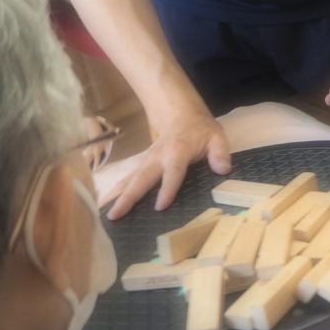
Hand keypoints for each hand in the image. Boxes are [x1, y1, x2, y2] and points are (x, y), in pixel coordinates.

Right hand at [102, 108, 230, 218]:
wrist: (181, 114)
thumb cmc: (201, 129)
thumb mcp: (216, 136)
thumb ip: (220, 153)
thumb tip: (223, 169)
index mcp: (178, 150)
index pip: (173, 172)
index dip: (167, 188)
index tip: (160, 206)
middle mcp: (158, 156)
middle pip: (142, 178)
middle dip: (129, 196)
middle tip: (116, 215)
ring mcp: (148, 160)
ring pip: (131, 179)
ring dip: (118, 196)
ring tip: (106, 215)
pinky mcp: (142, 164)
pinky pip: (128, 179)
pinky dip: (117, 191)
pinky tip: (106, 205)